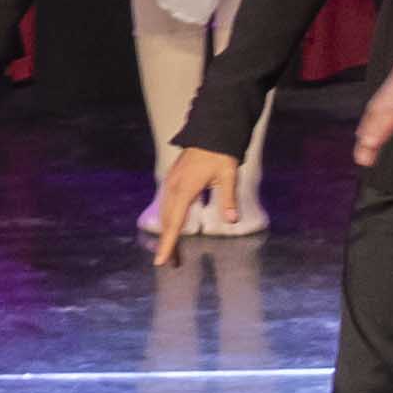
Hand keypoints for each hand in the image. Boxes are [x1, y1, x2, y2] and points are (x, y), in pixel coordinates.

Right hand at [145, 144, 248, 264]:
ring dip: (168, 232)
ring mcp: (171, 181)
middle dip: (168, 243)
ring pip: (166, 213)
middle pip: (167, 221)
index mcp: (185, 188)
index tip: (160, 261)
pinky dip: (169, 219)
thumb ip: (228, 198)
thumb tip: (232, 220)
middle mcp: (173, 187)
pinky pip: (167, 204)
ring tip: (174, 251)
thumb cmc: (220, 152)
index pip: (174, 223)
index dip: (168, 244)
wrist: (211, 129)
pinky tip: (174, 226)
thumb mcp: (228, 175)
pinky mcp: (173, 178)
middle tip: (172, 263)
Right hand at [353, 32, 392, 162]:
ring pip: (377, 102)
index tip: (370, 145)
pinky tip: (370, 125)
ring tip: (361, 148)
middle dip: (368, 133)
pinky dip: (373, 113)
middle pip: (379, 107)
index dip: (381, 128)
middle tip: (362, 158)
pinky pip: (382, 96)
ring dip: (367, 125)